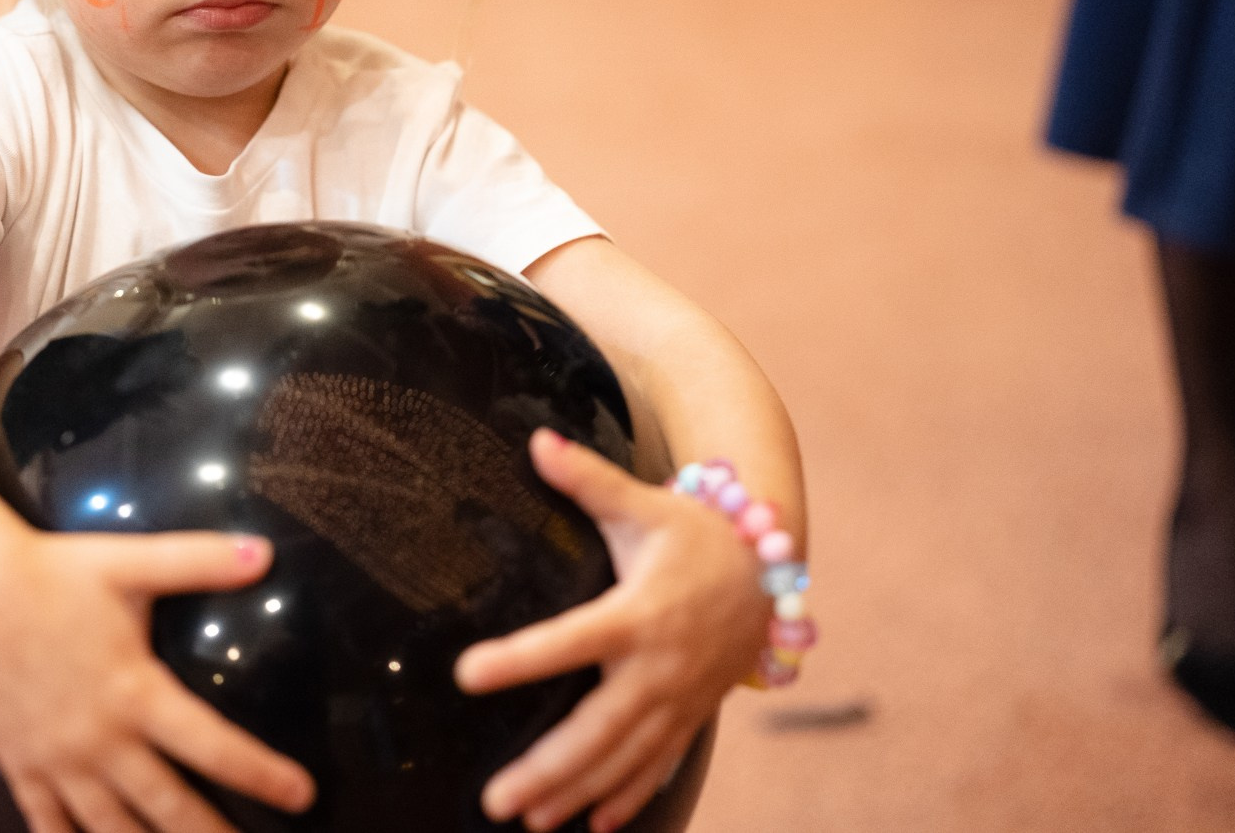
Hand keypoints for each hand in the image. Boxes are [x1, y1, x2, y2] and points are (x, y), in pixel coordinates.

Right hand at [0, 530, 315, 832]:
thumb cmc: (52, 575)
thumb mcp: (132, 562)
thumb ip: (199, 560)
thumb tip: (262, 552)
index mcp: (134, 691)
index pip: (212, 745)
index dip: (261, 774)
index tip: (301, 795)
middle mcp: (99, 738)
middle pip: (167, 807)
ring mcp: (57, 760)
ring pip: (110, 828)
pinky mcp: (22, 765)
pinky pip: (49, 824)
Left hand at [456, 430, 767, 832]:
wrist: (768, 571)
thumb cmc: (693, 534)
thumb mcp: (643, 504)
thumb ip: (588, 480)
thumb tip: (538, 440)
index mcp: (638, 612)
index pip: (570, 640)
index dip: (518, 659)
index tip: (466, 673)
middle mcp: (660, 666)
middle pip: (597, 728)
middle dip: (546, 769)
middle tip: (496, 799)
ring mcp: (679, 699)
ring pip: (623, 758)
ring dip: (576, 793)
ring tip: (527, 819)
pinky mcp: (690, 716)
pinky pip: (658, 765)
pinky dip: (629, 797)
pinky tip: (595, 827)